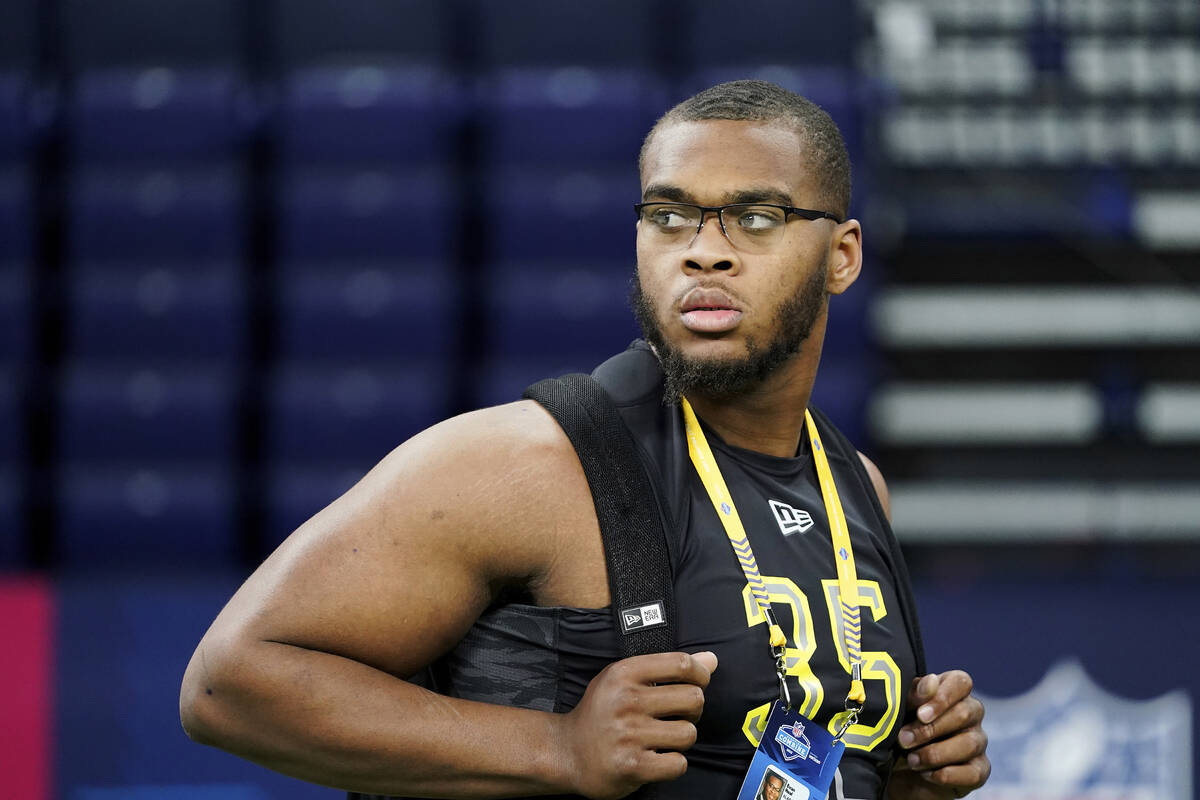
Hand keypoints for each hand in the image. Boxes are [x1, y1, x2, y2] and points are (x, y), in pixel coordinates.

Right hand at [557, 651, 717, 799]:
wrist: (567, 752)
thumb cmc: (602, 712)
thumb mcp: (625, 680)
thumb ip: (668, 668)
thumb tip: (711, 659)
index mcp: (623, 673)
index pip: (681, 664)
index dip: (700, 673)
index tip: (698, 682)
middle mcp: (626, 701)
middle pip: (693, 698)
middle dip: (693, 709)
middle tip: (678, 714)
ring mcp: (629, 735)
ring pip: (689, 733)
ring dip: (682, 738)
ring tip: (664, 737)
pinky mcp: (632, 766)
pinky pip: (678, 763)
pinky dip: (673, 763)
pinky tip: (657, 757)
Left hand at [888, 670, 989, 799]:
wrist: (895, 769)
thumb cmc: (899, 728)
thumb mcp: (900, 709)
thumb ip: (914, 693)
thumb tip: (931, 682)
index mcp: (952, 691)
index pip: (961, 682)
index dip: (942, 697)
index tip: (920, 714)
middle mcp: (970, 713)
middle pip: (964, 713)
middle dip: (930, 729)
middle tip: (903, 740)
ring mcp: (977, 741)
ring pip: (969, 744)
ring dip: (935, 753)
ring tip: (911, 760)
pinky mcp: (979, 770)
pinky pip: (973, 773)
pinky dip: (947, 775)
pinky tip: (926, 773)